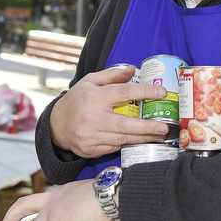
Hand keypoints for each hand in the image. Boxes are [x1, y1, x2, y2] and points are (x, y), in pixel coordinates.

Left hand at [2, 179, 115, 220]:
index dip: (31, 211)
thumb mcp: (93, 202)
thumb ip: (86, 213)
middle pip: (22, 205)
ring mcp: (52, 210)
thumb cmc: (111, 199)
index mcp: (61, 192)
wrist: (113, 196)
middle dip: (10, 219)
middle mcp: (52, 198)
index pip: (40, 200)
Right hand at [50, 66, 169, 157]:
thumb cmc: (76, 100)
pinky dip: (128, 144)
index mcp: (95, 97)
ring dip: (143, 138)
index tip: (162, 93)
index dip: (145, 92)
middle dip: (148, 127)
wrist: (56, 125)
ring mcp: (91, 136)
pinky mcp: (91, 150)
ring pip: (123, 139)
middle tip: (164, 127)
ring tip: (158, 136)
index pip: (124, 93)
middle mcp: (93, 117)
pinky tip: (140, 140)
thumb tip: (133, 69)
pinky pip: (114, 147)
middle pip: (126, 124)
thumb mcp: (90, 81)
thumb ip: (112, 75)